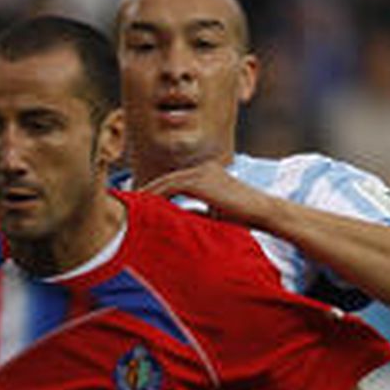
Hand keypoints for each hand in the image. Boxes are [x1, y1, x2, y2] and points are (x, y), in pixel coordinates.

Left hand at [136, 161, 273, 226]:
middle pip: (167, 179)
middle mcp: (203, 167)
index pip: (176, 181)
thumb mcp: (215, 214)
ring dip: (147, 194)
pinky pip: (170, 188)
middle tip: (128, 204)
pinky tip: (143, 207)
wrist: (262, 211)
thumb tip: (179, 221)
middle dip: (147, 192)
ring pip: (166, 182)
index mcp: (207, 172)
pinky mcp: (199, 181)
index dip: (157, 192)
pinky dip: (155, 197)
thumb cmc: (243, 217)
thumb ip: (196, 213)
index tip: (141, 204)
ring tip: (130, 207)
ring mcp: (201, 171)